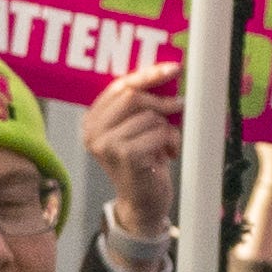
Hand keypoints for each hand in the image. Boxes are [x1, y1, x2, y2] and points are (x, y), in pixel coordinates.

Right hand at [83, 60, 189, 236]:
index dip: (148, 74)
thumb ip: (141, 105)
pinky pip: (158, 133)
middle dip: (161, 100)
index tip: (172, 67)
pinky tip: (168, 155)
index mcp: (91, 121)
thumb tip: (167, 73)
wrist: (143, 203)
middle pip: (133, 97)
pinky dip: (171, 141)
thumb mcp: (137, 129)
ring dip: (167, 129)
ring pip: (149, 116)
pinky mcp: (126, 156)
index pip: (119, 86)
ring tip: (166, 145)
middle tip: (179, 105)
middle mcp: (92, 132)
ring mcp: (106, 145)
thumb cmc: (144, 162)